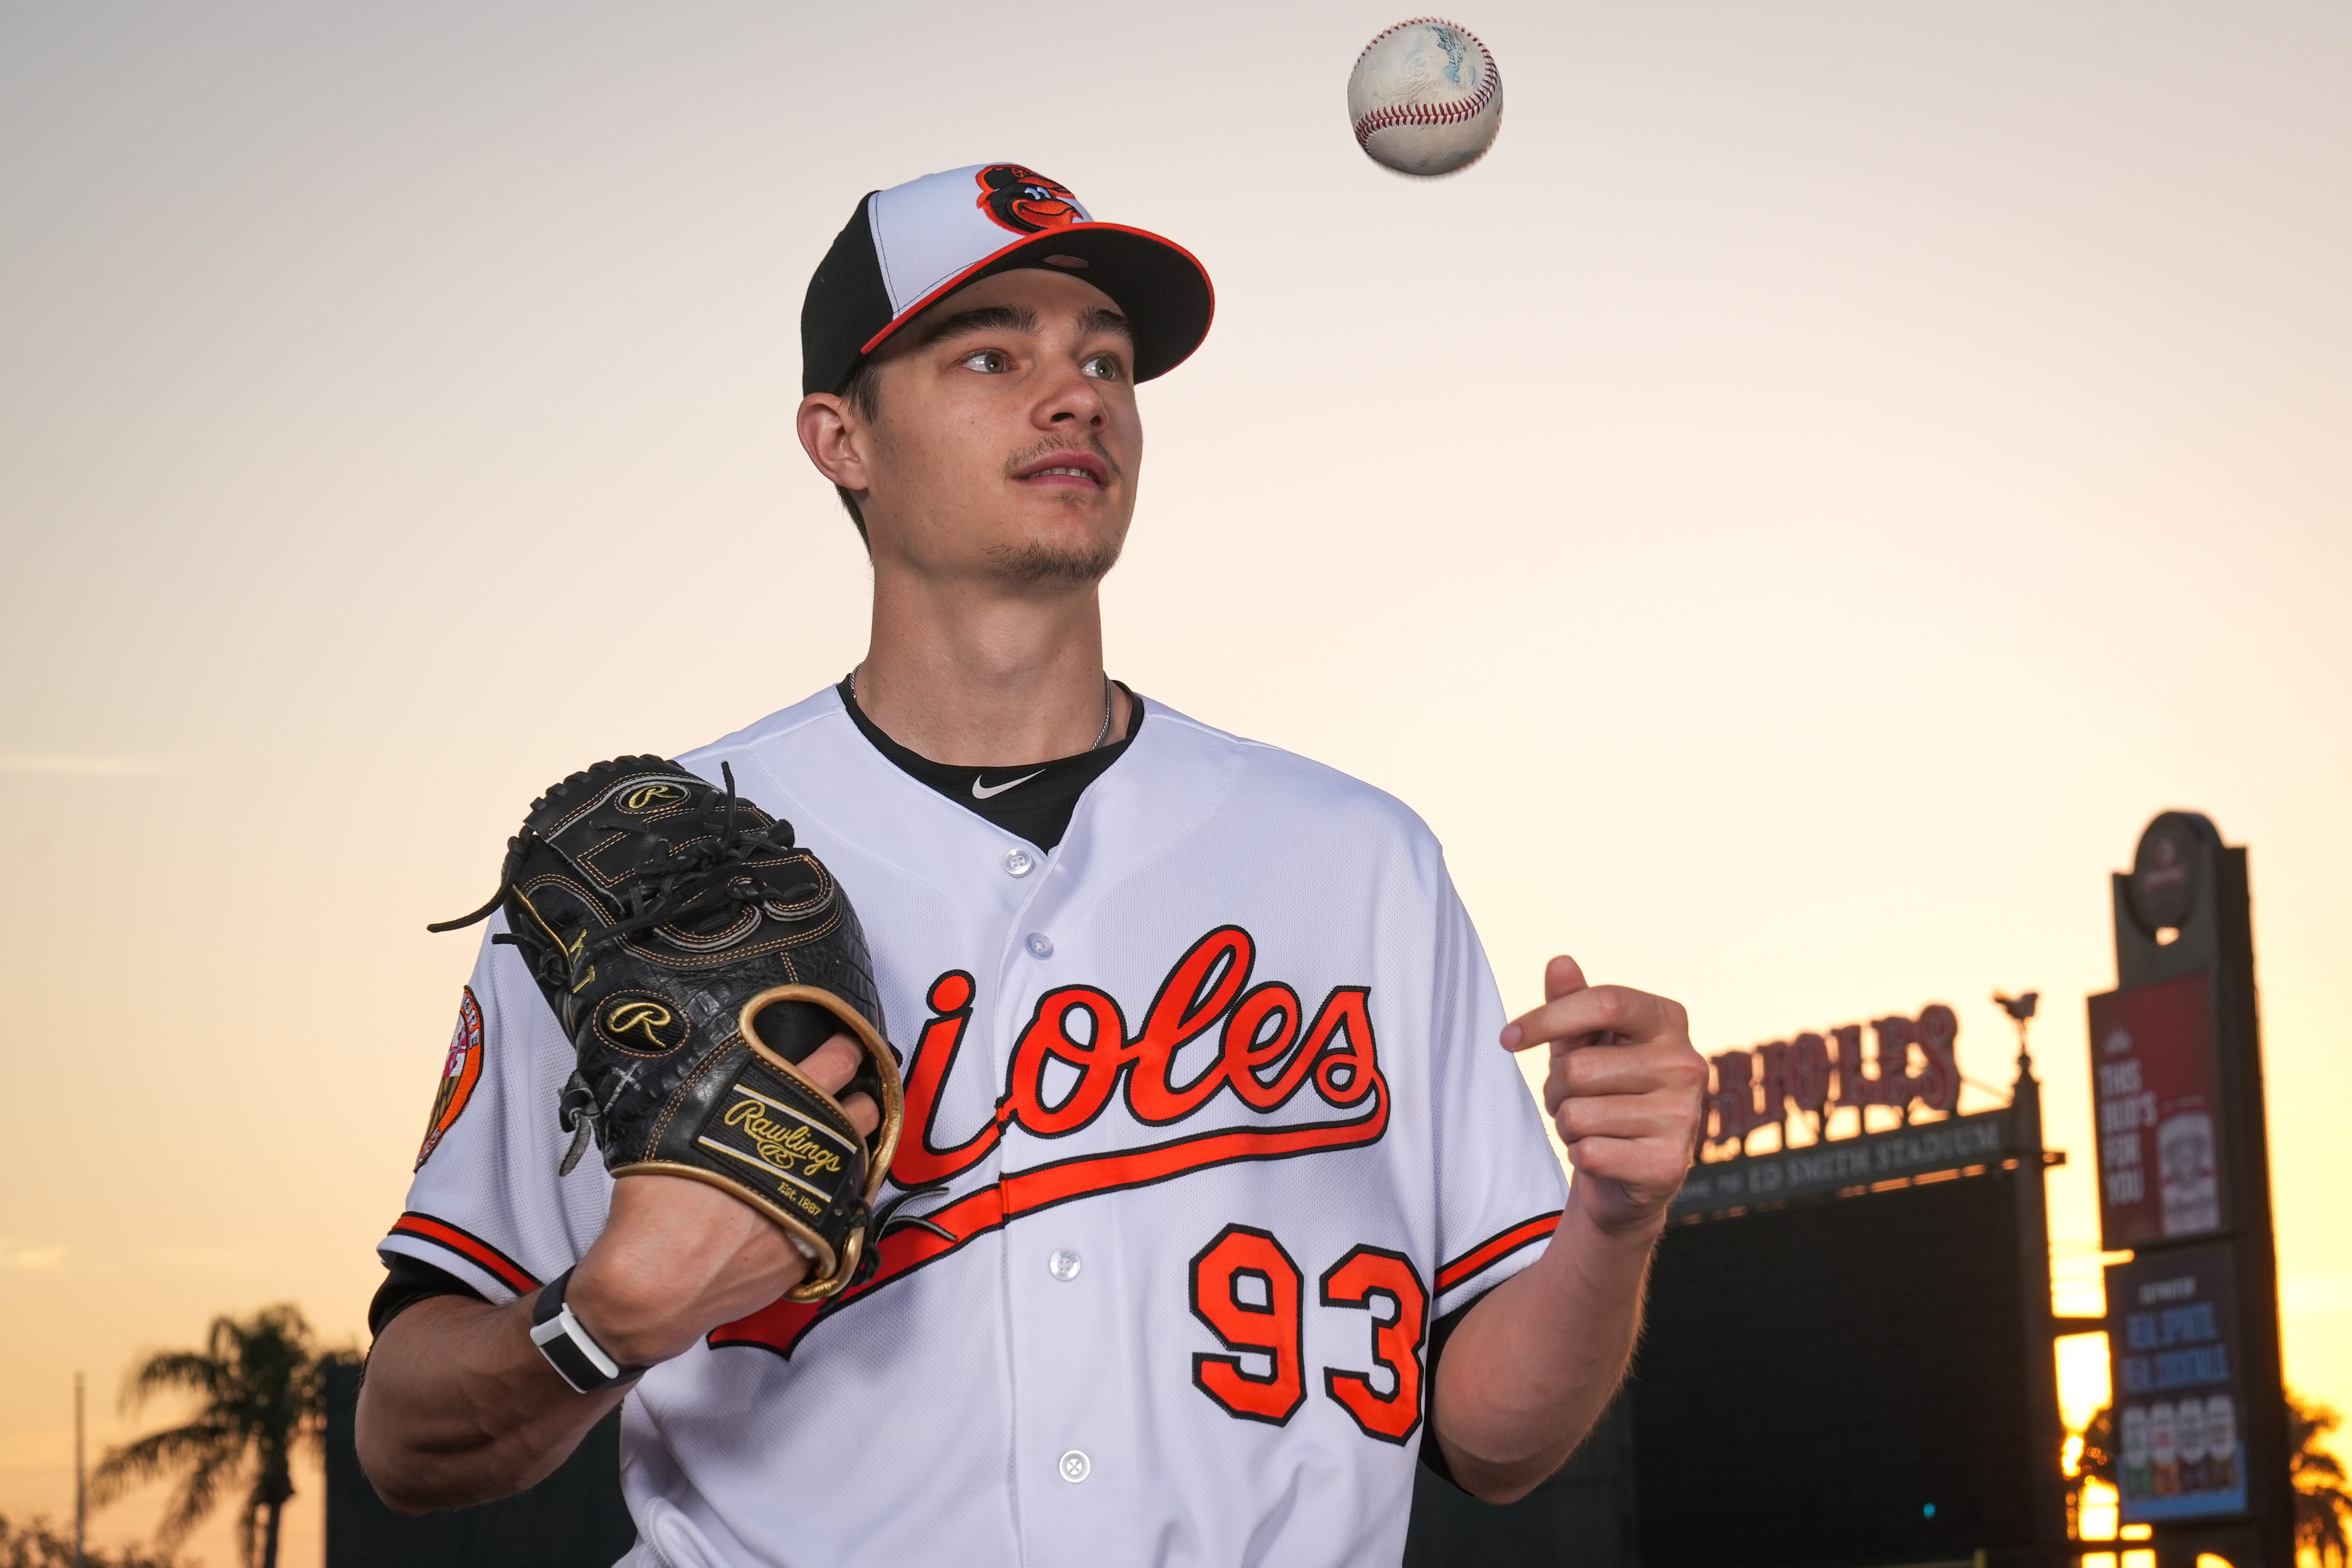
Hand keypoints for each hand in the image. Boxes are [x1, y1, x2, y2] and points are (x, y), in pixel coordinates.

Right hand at [563, 1035, 881, 1367]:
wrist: (657, 1287)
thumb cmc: (654, 1210)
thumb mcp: (670, 1130)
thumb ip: (709, 1100)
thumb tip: (719, 1082)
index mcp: (773, 1117)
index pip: (831, 1064)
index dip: (844, 1050)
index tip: (847, 1047)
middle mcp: (807, 1155)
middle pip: (860, 1111)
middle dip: (862, 1097)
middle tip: (854, 1090)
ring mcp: (820, 1201)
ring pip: (861, 1159)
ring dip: (856, 1144)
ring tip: (842, 1137)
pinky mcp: (820, 1243)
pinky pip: (846, 1207)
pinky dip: (840, 1193)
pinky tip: (823, 1189)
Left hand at [1501, 956, 1705, 1237]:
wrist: (1629, 1172)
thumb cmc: (1603, 1091)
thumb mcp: (1583, 1042)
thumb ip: (1571, 1002)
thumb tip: (1560, 963)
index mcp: (1669, 1021)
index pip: (1605, 1002)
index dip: (1547, 1018)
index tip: (1508, 1038)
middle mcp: (1687, 1064)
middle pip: (1579, 1067)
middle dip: (1556, 1088)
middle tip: (1572, 1099)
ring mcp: (1683, 1116)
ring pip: (1577, 1114)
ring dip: (1567, 1125)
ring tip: (1592, 1126)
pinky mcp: (1667, 1165)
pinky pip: (1587, 1153)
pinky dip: (1581, 1156)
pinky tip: (1605, 1155)